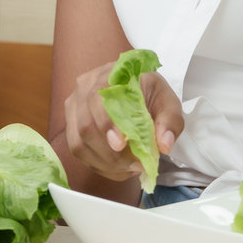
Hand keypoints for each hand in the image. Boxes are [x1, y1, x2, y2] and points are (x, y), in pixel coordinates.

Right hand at [63, 59, 183, 181]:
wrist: (137, 90)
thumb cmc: (150, 94)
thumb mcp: (168, 103)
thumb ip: (170, 122)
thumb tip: (164, 145)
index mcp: (108, 75)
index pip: (97, 99)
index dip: (106, 124)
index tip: (120, 144)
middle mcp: (84, 88)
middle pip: (85, 126)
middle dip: (110, 153)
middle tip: (135, 164)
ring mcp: (74, 107)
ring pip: (78, 142)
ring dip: (105, 162)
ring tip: (129, 167)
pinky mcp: (72, 124)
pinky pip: (78, 151)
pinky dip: (98, 165)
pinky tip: (118, 167)